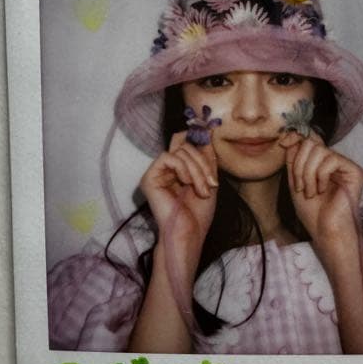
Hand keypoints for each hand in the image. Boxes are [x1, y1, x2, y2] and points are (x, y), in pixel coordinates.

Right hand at [140, 131, 218, 255]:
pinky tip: (187, 184)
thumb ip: (207, 156)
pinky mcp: (149, 177)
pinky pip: (168, 157)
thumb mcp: (209, 179)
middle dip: (203, 161)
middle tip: (213, 183)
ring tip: (203, 190)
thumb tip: (207, 130)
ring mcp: (156, 173)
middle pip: (184, 144)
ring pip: (179, 150)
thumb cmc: (199, 213)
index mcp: (178, 169)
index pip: (185, 142)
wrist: (189, 234)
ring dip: (197, 169)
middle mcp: (165, 169)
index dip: (198, 138)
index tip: (211, 133)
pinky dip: (183, 168)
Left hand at [279, 132, 362, 253]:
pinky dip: (320, 176)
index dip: (295, 137)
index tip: (282, 142)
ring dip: (308, 173)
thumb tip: (289, 137)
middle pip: (311, 142)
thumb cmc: (311, 212)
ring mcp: (345, 165)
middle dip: (299, 165)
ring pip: (319, 150)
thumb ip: (293, 160)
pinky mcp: (355, 171)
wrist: (324, 231)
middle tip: (300, 186)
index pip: (308, 140)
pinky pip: (331, 159)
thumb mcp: (295, 181)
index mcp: (321, 163)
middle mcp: (335, 161)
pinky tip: (321, 190)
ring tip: (310, 192)